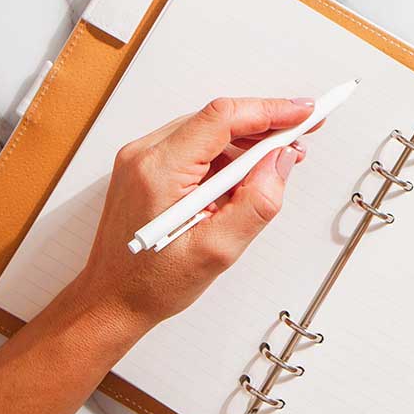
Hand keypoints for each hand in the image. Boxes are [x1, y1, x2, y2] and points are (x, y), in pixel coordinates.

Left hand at [70, 96, 313, 341]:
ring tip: (279, 158)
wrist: (109, 303)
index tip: (304, 112)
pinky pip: (198, 141)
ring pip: (211, 128)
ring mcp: (143, 157)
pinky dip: (228, 151)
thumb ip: (257, 201)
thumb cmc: (151, 284)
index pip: (223, 118)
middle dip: (266, 123)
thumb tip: (282, 159)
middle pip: (219, 118)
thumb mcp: (217, 251)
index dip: (270, 110)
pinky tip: (248, 170)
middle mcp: (146, 155)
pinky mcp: (148, 164)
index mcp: (159, 170)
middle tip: (303, 132)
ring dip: (249, 139)